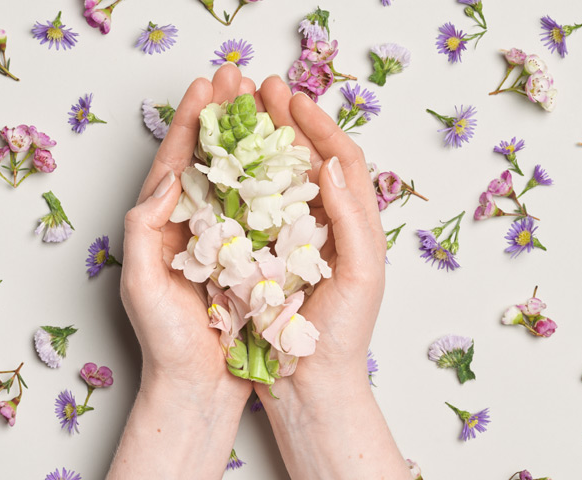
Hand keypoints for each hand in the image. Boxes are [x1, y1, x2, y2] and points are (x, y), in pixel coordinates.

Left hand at [109, 64, 256, 478]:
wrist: (197, 386)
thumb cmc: (165, 342)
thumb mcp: (141, 283)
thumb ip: (144, 228)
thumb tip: (168, 177)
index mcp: (157, 226)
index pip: (173, 162)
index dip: (188, 123)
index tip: (206, 87)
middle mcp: (186, 226)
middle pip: (203, 159)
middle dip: (219, 117)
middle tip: (237, 79)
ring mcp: (216, 239)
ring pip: (231, 179)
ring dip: (245, 141)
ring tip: (261, 106)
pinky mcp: (242, 257)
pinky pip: (254, 210)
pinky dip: (266, 181)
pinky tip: (282, 160)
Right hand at [253, 76, 385, 399]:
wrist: (310, 383)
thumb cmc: (342, 334)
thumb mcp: (361, 276)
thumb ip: (352, 219)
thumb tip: (331, 163)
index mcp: (352, 221)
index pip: (340, 159)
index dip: (318, 124)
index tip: (293, 99)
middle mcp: (321, 222)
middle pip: (304, 159)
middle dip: (283, 120)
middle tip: (259, 87)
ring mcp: (290, 237)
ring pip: (273, 178)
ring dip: (256, 143)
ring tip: (237, 111)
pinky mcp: (261, 254)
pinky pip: (248, 210)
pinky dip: (236, 182)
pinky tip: (220, 162)